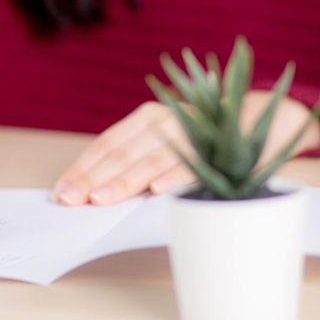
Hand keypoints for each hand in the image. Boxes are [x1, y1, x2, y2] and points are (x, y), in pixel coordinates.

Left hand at [52, 92, 319, 205]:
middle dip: (93, 179)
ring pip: (151, 159)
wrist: (257, 118)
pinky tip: (157, 191)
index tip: (62, 192)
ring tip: (103, 200)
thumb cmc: (199, 139)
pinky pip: (193, 162)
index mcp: (145, 118)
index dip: (82, 168)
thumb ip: (134, 163)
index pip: (106, 144)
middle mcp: (164, 119)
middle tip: (73, 201)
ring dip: (126, 182)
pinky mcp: (218, 144)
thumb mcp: (162, 143)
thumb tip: (93, 194)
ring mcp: (190, 130)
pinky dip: (175, 176)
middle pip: (121, 153)